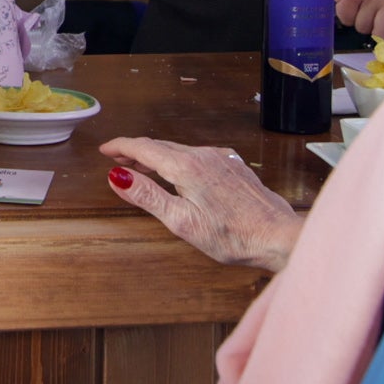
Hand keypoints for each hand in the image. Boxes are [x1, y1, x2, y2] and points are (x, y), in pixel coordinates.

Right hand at [100, 138, 304, 270]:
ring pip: (180, 150)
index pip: (144, 148)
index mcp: (187, 167)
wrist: (277, 236)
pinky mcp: (234, 166)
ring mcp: (221, 159)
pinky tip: (180, 174)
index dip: (121, 147)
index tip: (105, 150)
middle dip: (136, 151)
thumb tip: (117, 176)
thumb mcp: (181, 221)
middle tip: (117, 160)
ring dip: (157, 156)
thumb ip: (147, 196)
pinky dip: (179, 160)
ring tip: (142, 168)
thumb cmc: (233, 236)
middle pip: (161, 147)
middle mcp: (204, 156)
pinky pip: (198, 156)